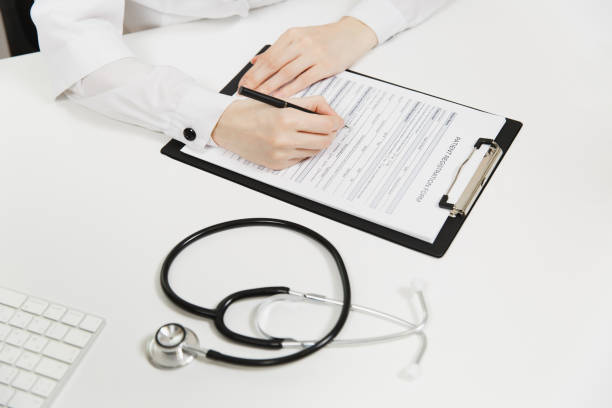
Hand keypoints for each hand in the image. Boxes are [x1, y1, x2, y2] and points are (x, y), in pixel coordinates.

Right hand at [211, 96, 343, 169]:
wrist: (226, 126)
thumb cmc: (252, 110)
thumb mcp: (282, 100)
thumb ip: (310, 104)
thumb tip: (331, 114)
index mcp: (287, 118)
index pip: (326, 125)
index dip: (335, 121)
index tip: (336, 120)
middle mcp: (284, 139)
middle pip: (325, 141)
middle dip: (329, 133)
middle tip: (326, 126)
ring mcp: (280, 154)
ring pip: (314, 151)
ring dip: (316, 141)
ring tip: (306, 132)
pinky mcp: (276, 164)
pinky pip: (300, 158)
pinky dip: (301, 150)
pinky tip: (292, 141)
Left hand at [239, 16, 377, 97]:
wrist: (351, 34)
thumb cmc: (325, 39)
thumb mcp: (300, 38)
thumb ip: (278, 50)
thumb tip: (256, 61)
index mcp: (291, 35)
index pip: (267, 56)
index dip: (253, 71)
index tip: (243, 83)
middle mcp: (301, 43)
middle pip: (273, 64)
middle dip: (257, 80)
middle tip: (246, 92)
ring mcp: (313, 54)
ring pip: (286, 73)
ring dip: (271, 86)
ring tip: (260, 97)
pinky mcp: (325, 65)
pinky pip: (303, 79)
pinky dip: (290, 89)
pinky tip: (281, 96)